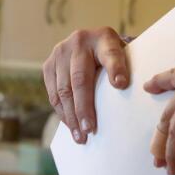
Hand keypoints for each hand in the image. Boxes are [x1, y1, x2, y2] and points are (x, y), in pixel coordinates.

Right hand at [42, 27, 128, 142]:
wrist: (90, 42)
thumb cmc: (113, 57)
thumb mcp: (125, 55)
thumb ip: (126, 70)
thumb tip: (125, 92)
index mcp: (104, 37)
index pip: (111, 54)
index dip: (115, 69)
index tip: (120, 84)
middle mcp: (79, 42)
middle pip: (80, 79)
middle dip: (84, 107)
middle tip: (90, 129)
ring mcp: (60, 53)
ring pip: (63, 90)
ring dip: (71, 116)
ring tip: (81, 136)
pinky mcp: (48, 65)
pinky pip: (53, 94)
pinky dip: (62, 113)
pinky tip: (71, 126)